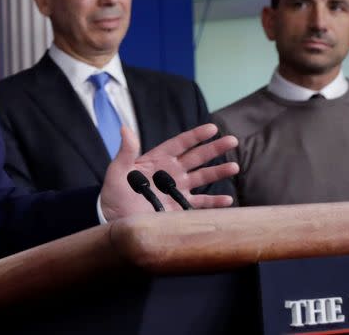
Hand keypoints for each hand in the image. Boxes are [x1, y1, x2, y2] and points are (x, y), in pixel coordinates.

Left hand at [99, 123, 237, 220]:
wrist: (115, 221)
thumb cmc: (113, 193)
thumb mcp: (117, 171)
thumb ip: (125, 152)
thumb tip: (125, 128)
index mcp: (157, 160)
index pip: (180, 144)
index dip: (195, 136)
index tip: (212, 128)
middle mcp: (170, 172)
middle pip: (196, 157)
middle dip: (214, 149)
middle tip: (232, 140)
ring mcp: (177, 190)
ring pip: (202, 177)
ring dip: (218, 172)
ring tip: (234, 167)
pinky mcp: (179, 208)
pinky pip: (200, 204)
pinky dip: (214, 202)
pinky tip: (227, 200)